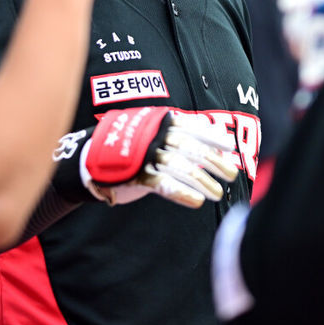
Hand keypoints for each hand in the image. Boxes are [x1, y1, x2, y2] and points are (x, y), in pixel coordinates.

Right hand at [55, 107, 238, 208]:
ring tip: (217, 194)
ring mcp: (142, 155)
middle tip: (232, 174)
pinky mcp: (134, 175)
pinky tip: (196, 202)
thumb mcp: (158, 131)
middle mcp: (152, 135)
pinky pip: (161, 184)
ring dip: (201, 181)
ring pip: (178, 166)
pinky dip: (180, 193)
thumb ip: (187, 130)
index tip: (230, 146)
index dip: (210, 136)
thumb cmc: (134, 144)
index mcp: (159, 122)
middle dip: (213, 160)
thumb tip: (218, 129)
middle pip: (188, 147)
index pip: (190, 126)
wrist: (91, 157)